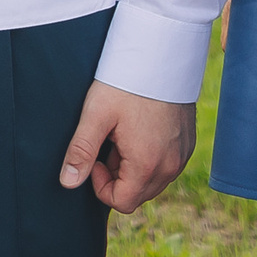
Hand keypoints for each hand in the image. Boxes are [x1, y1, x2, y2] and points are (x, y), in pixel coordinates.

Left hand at [59, 83, 193, 214]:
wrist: (161, 54)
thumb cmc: (126, 83)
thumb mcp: (96, 114)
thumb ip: (81, 151)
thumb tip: (68, 183)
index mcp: (148, 165)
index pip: (122, 202)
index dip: (101, 185)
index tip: (96, 156)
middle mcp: (171, 167)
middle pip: (138, 194)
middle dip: (118, 176)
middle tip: (110, 141)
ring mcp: (182, 156)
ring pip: (153, 181)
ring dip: (134, 167)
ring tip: (124, 133)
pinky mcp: (188, 144)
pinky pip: (167, 165)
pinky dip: (151, 157)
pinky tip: (140, 129)